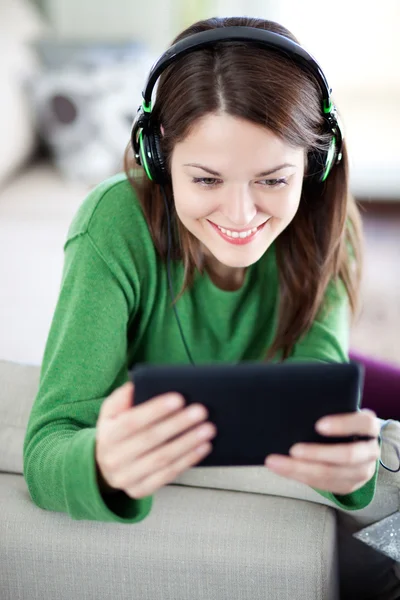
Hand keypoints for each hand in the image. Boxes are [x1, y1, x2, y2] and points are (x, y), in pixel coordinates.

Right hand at [96, 382, 216, 498]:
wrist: (103, 467)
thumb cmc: (116, 431)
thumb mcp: (111, 412)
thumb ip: (123, 397)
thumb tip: (138, 384)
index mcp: (107, 435)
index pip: (132, 421)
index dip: (155, 410)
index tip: (179, 398)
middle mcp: (114, 458)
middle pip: (151, 439)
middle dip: (178, 424)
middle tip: (201, 412)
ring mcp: (126, 477)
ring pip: (162, 459)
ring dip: (188, 443)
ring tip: (207, 429)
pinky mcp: (139, 490)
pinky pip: (168, 475)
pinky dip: (188, 460)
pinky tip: (203, 447)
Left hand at [264, 409, 380, 494]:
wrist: (352, 442)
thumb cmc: (339, 423)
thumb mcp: (339, 412)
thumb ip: (326, 410)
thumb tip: (296, 411)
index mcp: (369, 427)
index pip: (364, 423)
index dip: (343, 425)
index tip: (318, 425)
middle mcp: (370, 450)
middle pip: (348, 455)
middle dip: (318, 453)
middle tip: (292, 450)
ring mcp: (363, 471)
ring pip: (333, 474)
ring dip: (302, 470)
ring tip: (278, 463)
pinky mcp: (349, 485)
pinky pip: (325, 485)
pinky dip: (302, 477)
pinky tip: (284, 470)